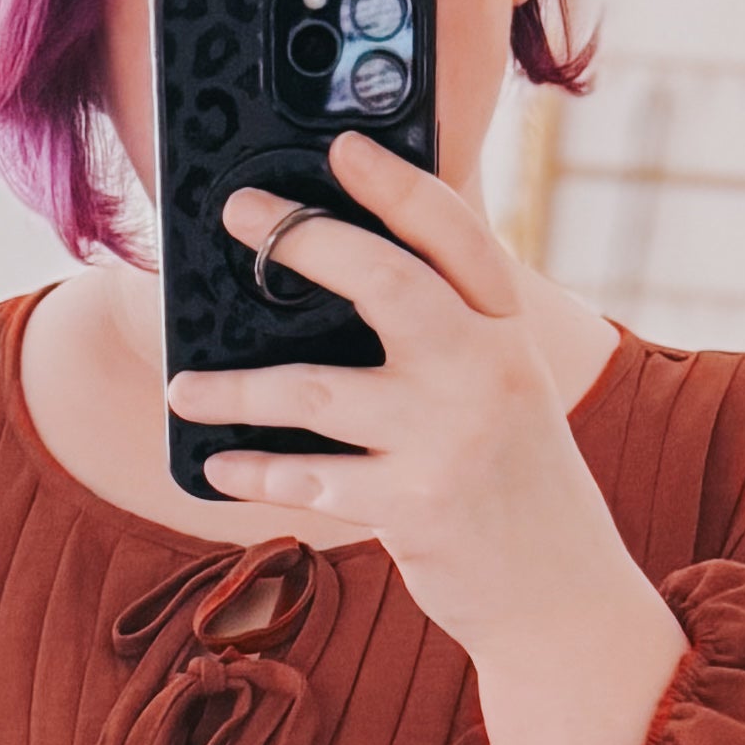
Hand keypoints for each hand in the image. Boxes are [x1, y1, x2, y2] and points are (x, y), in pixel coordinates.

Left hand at [171, 133, 685, 744]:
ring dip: (237, 388)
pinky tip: (218, 463)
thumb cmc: (513, 483)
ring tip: (182, 387)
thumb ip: (449, 332)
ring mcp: (449, 439)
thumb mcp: (504, 390)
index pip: (455, 234)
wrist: (562, 597)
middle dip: (302, 239)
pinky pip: (310, 477)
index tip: (343, 146)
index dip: (398, 183)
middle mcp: (486, 371)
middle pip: (385, 283)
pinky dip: (255, 470)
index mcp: (506, 332)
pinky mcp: (416, 507)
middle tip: (237, 212)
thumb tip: (341, 277)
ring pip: (317, 390)